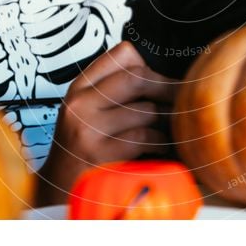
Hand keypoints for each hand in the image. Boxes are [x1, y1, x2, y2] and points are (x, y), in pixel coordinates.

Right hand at [34, 41, 176, 205]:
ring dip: (167, 121)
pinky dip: (161, 143)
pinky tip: (164, 147)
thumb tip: (163, 76)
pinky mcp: (100, 153)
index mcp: (80, 88)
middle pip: (137, 78)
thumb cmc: (83, 150)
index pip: (121, 55)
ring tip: (172, 128)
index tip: (165, 77)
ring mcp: (88, 128)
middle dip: (167, 87)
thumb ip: (115, 91)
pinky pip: (145, 138)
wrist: (59, 190)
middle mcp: (80, 104)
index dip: (150, 64)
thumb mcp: (89, 112)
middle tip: (185, 96)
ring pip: (146, 110)